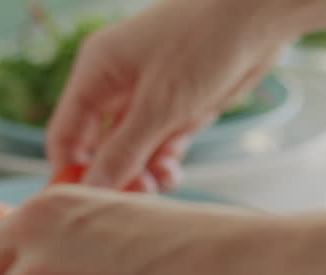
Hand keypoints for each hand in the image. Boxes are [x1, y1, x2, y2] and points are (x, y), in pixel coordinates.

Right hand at [47, 0, 291, 191]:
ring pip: (132, 151)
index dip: (69, 171)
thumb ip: (123, 152)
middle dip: (112, 175)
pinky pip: (160, 145)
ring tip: (157, 185)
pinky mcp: (178, 106)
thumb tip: (90, 190)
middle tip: (129, 199)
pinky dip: (164, 163)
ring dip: (141, 173)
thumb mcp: (159, 106)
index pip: (66, 133)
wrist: (259, 14)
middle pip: (99, 147)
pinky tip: (172, 173)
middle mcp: (116, 84)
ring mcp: (148, 96)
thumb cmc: (204, 42)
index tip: (82, 205)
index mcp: (96, 72)